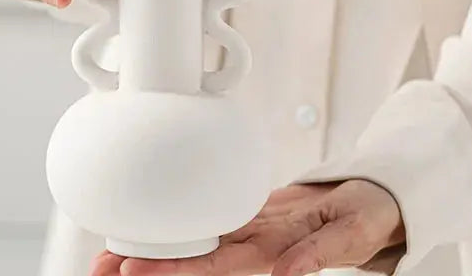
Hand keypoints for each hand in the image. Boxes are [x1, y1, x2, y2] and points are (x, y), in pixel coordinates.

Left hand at [91, 180, 405, 275]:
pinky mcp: (254, 213)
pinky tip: (156, 234)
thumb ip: (317, 254)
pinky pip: (215, 223)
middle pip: (196, 257)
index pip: (214, 263)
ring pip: (199, 243)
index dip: (173, 268)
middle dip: (150, 265)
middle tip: (103, 268)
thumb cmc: (359, 218)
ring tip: (110, 258)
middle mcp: (254, 241)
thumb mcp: (347, 234)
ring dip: (158, 252)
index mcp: (272, 247)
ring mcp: (251, 229)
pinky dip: (180, 230)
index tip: (132, 271)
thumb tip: (286, 274)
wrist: (368, 202)